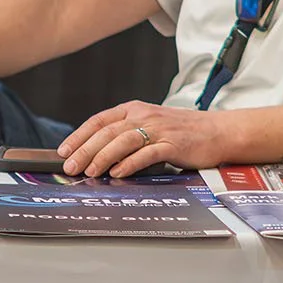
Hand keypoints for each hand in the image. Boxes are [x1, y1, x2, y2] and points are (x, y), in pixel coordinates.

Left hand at [59, 100, 232, 176]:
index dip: (79, 136)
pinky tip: (118, 173)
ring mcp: (159, 129)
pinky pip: (147, 153)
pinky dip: (130, 163)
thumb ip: (125, 135)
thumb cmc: (182, 132)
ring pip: (123, 140)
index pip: (99, 121)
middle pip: (107, 132)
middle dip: (84, 150)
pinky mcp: (173, 144)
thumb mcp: (149, 126)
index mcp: (134, 109)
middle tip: (70, 166)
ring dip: (103, 156)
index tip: (64, 151)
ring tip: (90, 171)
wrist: (218, 131)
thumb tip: (94, 155)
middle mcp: (144, 115)